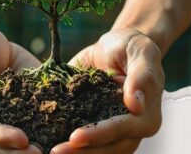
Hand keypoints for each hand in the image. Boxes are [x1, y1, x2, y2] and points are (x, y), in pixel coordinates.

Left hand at [52, 28, 164, 153]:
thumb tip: (136, 106)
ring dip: (73, 152)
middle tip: (54, 151)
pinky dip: (67, 144)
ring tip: (49, 151)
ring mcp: (111, 132)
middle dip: (81, 152)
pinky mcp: (93, 127)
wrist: (116, 47)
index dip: (99, 134)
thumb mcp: (141, 53)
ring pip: (94, 150)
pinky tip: (45, 142)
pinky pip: (81, 141)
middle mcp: (130, 131)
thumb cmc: (133, 47)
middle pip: (107, 149)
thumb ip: (142, 76)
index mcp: (146, 117)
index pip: (122, 130)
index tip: (75, 137)